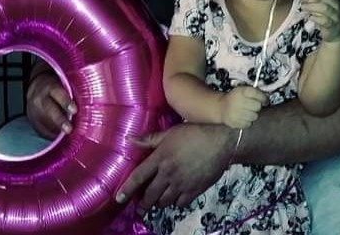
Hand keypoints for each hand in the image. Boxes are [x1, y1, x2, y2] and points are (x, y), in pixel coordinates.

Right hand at [25, 71, 76, 138]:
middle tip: (69, 129)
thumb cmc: (57, 89)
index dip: (66, 102)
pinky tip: (60, 138)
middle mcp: (40, 99)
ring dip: (57, 130)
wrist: (35, 90)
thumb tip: (90, 106)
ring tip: (67, 137)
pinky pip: (41, 131)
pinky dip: (51, 135)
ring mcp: (34, 111)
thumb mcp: (64, 85)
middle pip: (49, 110)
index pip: (58, 93)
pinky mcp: (33, 122)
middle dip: (59, 121)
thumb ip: (73, 94)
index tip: (75, 110)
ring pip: (44, 122)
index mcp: (50, 88)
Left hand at [115, 123, 235, 208]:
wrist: (221, 143)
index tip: (118, 198)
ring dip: (158, 203)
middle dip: (142, 204)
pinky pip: (180, 204)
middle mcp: (168, 174)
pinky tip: (175, 198)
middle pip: (150, 195)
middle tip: (139, 207)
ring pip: (164, 202)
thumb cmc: (195, 133)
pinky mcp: (194, 191)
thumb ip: (150, 139)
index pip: (138, 177)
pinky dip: (175, 203)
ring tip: (157, 201)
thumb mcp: (171, 133)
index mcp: (160, 158)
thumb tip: (129, 139)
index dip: (127, 189)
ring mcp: (181, 184)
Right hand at [220, 86, 267, 128]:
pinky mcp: (235, 122)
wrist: (221, 107)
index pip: (258, 94)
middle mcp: (239, 101)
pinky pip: (248, 124)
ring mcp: (236, 113)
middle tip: (252, 106)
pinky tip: (242, 117)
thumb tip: (268, 98)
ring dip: (253, 114)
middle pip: (258, 106)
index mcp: (241, 91)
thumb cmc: (236, 98)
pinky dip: (247, 121)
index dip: (263, 98)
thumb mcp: (243, 90)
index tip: (264, 100)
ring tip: (247, 112)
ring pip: (254, 116)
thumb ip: (255, 92)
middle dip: (257, 106)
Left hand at [298, 0, 339, 42]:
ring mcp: (336, 16)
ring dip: (311, 6)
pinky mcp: (332, 26)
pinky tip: (310, 17)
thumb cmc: (327, 16)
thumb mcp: (322, 5)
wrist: (337, 33)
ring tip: (302, 7)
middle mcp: (337, 5)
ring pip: (324, 8)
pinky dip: (316, 18)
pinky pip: (324, 20)